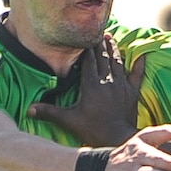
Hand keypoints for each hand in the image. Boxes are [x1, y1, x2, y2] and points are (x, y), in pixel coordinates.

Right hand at [28, 37, 144, 146]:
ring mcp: (121, 85)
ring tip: (111, 37)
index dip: (86, 48)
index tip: (85, 36)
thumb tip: (28, 109)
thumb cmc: (92, 130)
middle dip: (99, 44)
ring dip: (113, 49)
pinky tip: (142, 55)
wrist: (117, 138)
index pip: (88, 60)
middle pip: (102, 57)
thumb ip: (49, 112)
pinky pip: (137, 75)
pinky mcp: (132, 93)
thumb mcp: (68, 120)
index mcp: (91, 84)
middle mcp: (107, 80)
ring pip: (117, 61)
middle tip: (98, 31)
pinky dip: (139, 64)